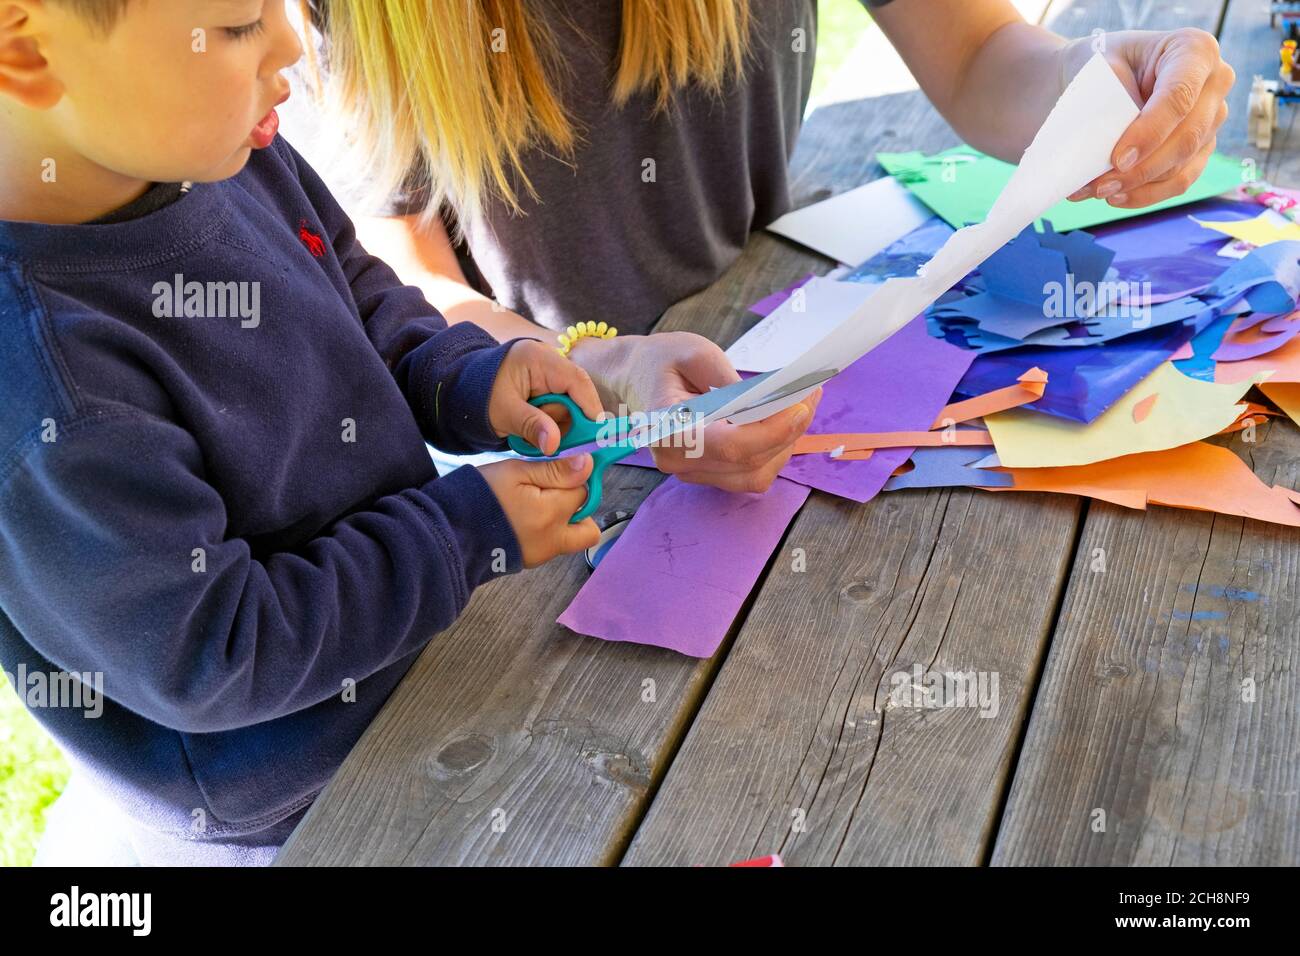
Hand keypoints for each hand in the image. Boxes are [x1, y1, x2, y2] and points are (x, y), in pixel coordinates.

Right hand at [479, 454, 600, 566]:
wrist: (449, 533)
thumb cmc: (480, 496)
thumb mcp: (515, 472)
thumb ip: (554, 470)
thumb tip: (588, 465)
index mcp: (552, 512)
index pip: (584, 490)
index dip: (573, 477)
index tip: (556, 470)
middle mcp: (554, 539)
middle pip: (589, 528)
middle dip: (580, 511)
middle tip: (555, 496)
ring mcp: (543, 554)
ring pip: (571, 539)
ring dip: (564, 523)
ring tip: (536, 507)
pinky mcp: (530, 561)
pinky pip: (552, 547)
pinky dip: (546, 533)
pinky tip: (524, 520)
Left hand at [488, 339, 603, 453]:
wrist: (464, 388)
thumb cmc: (480, 395)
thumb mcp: (504, 412)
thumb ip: (531, 426)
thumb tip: (554, 445)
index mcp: (538, 358)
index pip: (576, 381)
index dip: (591, 407)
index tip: (597, 434)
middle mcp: (550, 361)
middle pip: (578, 394)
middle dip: (568, 421)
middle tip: (556, 442)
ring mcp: (551, 372)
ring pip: (571, 404)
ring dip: (558, 424)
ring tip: (532, 431)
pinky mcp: (549, 384)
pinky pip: (562, 406)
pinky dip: (553, 422)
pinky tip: (538, 429)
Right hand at [570, 331, 821, 492]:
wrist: (630, 378)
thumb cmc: (659, 361)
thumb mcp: (695, 352)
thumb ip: (731, 381)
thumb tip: (772, 401)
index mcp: (669, 430)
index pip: (732, 447)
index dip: (773, 431)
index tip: (801, 405)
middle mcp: (678, 461)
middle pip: (750, 463)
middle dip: (789, 431)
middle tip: (811, 394)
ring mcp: (690, 472)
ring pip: (754, 475)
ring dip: (785, 444)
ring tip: (801, 406)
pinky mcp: (704, 473)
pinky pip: (748, 474)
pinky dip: (772, 451)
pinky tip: (782, 423)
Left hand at [1062, 29, 1234, 209]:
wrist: (1102, 75)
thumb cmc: (1103, 64)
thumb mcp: (1102, 65)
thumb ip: (1111, 99)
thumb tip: (1112, 152)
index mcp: (1195, 50)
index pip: (1180, 96)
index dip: (1151, 132)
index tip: (1117, 159)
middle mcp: (1216, 82)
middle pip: (1187, 136)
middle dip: (1142, 169)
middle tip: (1099, 186)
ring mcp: (1213, 117)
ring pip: (1184, 164)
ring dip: (1140, 186)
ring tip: (1098, 192)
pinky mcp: (1202, 147)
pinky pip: (1182, 180)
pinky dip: (1148, 194)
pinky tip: (1118, 198)